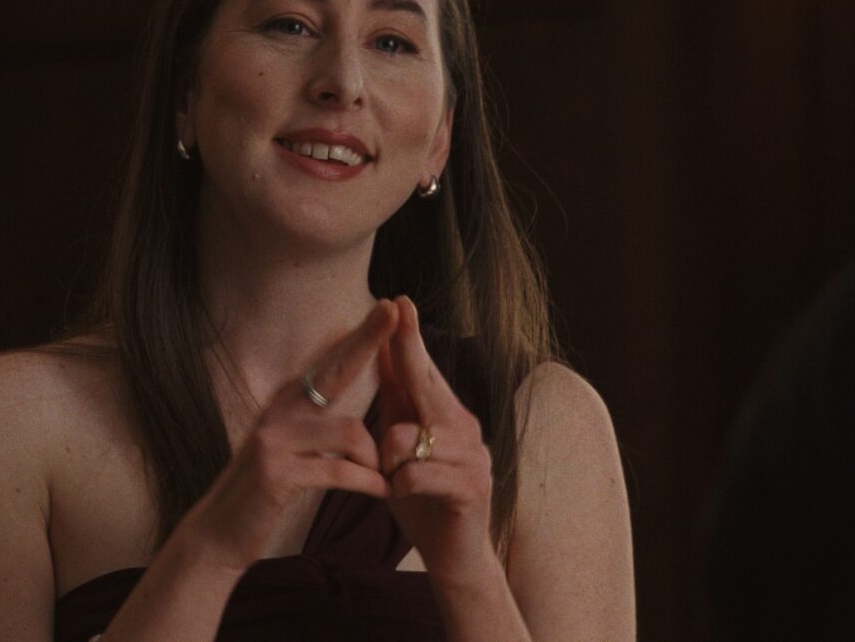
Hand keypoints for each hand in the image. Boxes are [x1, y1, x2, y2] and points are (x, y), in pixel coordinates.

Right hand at [177, 301, 397, 574]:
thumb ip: (314, 425)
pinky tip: (380, 492)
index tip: (386, 305)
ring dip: (375, 459)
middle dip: (366, 340)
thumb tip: (345, 404)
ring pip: (350, 431)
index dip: (358, 335)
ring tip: (385, 479)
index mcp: (287, 404)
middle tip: (393, 313)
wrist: (219, 533)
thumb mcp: (288, 450)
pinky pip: (339, 470)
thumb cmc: (264, 493)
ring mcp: (274, 439)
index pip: (329, 362)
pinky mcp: (276, 472)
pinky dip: (366, 482)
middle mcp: (279, 411)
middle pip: (335, 370)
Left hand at [377, 296, 497, 587]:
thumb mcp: (403, 448)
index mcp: (445, 416)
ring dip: (387, 460)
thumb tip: (383, 355)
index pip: (422, 370)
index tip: (400, 300)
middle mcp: (464, 428)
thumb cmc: (424, 498)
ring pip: (406, 437)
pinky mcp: (471, 487)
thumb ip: (397, 405)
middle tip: (398, 309)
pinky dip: (400, 485)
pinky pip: (417, 472)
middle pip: (426, 383)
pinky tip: (404, 496)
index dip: (409, 337)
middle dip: (408, 348)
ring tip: (392, 479)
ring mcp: (472, 456)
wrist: (454, 555)